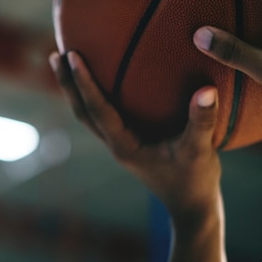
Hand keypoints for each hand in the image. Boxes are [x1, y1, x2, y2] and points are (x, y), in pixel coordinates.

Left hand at [49, 51, 220, 223]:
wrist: (190, 206)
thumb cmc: (194, 180)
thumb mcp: (199, 152)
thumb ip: (201, 122)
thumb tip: (206, 90)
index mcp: (124, 146)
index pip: (97, 110)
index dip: (84, 83)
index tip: (72, 55)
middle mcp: (115, 144)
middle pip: (82, 111)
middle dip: (68, 84)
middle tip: (54, 54)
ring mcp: (119, 144)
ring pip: (88, 114)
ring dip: (75, 90)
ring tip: (63, 62)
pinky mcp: (128, 143)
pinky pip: (104, 115)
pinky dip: (94, 96)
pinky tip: (101, 79)